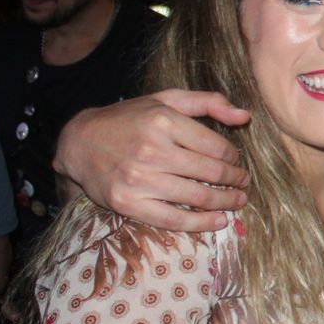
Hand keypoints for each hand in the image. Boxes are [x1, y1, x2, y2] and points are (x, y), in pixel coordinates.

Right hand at [54, 90, 250, 231]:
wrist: (78, 142)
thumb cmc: (128, 120)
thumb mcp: (165, 99)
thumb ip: (207, 102)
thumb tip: (245, 116)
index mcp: (164, 121)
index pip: (217, 147)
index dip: (234, 158)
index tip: (236, 163)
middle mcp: (152, 149)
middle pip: (211, 173)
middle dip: (235, 181)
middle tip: (243, 184)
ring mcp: (139, 178)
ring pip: (198, 197)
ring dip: (225, 202)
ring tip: (237, 202)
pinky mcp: (127, 203)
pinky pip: (173, 219)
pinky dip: (201, 224)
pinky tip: (218, 221)